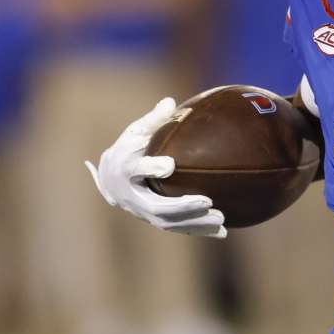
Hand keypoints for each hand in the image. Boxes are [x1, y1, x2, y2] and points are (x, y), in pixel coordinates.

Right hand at [84, 97, 225, 237]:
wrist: (110, 179)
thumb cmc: (129, 149)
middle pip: (155, 205)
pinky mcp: (154, 220)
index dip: (151, 167)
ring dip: (195, 222)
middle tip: (208, 201)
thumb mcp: (136, 132)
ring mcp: (141, 211)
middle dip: (182, 206)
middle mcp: (131, 194)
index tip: (170, 165)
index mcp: (125, 168)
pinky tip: (222, 232)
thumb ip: (154, 120)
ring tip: (221, 218)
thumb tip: (170, 101)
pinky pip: (177, 228)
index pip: (135, 169)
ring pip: (168, 222)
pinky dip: (198, 230)